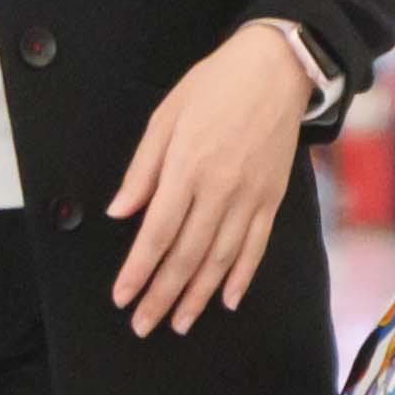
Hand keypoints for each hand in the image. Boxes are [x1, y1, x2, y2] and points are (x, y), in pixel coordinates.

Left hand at [102, 27, 312, 342]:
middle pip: (186, 255)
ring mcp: (250, 197)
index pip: (157, 233)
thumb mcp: (164, 117)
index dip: (138, 270)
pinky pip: (255, 247)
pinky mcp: (272, 199)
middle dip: (162, 295)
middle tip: (143, 325)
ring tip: (178, 323)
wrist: (275, 68)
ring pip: (220, 259)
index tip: (122, 297)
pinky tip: (227, 300)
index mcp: (186, 168)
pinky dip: (241, 277)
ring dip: (197, 296)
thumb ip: (142, 170)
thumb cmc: (213, 86)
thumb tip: (120, 213)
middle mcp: (219, 189)